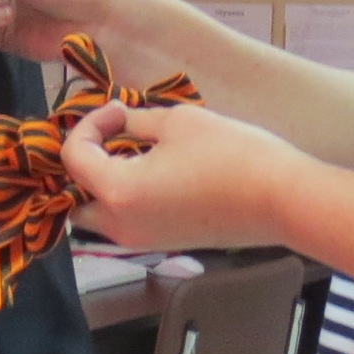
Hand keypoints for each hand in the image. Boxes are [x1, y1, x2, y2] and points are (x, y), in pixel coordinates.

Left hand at [65, 101, 308, 250]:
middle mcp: (120, 225)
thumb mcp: (176, 123)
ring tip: (130, 151)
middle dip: (84, 164)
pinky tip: (150, 171)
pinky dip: (124, 198)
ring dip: (102, 183)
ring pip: (98, 215)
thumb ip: (134, 121)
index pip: (74, 156)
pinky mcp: (162, 244)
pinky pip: (124, 222)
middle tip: (110, 135)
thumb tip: (117, 122)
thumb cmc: (229, 153)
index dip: (89, 125)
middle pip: (75, 198)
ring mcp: (141, 240)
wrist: (279, 198)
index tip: (118, 110)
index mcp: (117, 191)